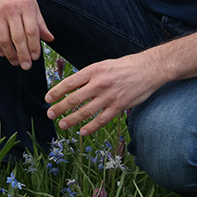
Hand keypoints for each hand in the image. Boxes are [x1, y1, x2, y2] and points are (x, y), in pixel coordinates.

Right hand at [0, 0, 53, 69]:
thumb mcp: (32, 1)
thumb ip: (39, 21)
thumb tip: (49, 39)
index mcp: (26, 5)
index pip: (31, 31)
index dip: (34, 47)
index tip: (35, 57)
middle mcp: (11, 9)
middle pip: (18, 38)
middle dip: (22, 55)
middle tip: (26, 66)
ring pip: (3, 39)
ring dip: (9, 54)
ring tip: (14, 61)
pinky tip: (2, 53)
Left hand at [45, 54, 165, 135]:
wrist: (148, 69)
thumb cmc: (124, 66)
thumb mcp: (103, 65)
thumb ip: (88, 76)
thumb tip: (71, 86)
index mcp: (93, 70)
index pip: (69, 82)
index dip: (56, 92)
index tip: (48, 99)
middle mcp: (99, 83)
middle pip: (74, 98)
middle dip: (59, 107)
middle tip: (49, 114)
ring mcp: (109, 96)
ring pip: (86, 111)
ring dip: (72, 119)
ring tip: (62, 124)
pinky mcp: (119, 106)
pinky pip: (102, 120)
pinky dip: (91, 127)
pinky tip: (82, 131)